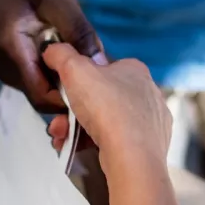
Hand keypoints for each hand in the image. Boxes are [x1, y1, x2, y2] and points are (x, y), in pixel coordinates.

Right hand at [0, 0, 104, 112]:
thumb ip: (79, 32)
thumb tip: (103, 65)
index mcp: (12, 50)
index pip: (41, 95)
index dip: (70, 100)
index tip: (98, 91)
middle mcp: (5, 68)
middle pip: (43, 97)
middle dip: (72, 92)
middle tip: (100, 75)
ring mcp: (6, 70)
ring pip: (42, 91)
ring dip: (65, 82)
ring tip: (86, 61)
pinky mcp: (12, 67)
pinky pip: (38, 80)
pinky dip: (57, 74)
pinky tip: (72, 57)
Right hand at [42, 44, 171, 164]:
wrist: (132, 156)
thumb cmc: (106, 108)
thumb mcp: (75, 70)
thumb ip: (61, 54)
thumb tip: (52, 48)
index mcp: (135, 70)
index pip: (104, 69)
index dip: (80, 81)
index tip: (64, 95)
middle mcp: (149, 93)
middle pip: (102, 98)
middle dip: (74, 111)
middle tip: (59, 124)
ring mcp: (153, 121)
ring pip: (108, 122)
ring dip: (80, 129)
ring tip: (63, 140)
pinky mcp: (152, 146)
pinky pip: (119, 141)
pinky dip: (98, 145)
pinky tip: (82, 150)